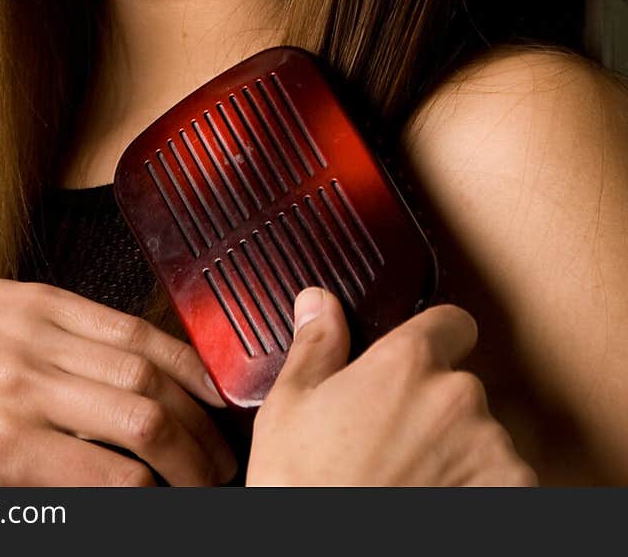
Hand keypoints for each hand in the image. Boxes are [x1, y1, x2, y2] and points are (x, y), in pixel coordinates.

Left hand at [0, 274, 236, 486]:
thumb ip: (32, 496)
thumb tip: (107, 498)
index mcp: (0, 448)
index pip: (114, 483)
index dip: (163, 502)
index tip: (179, 508)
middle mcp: (26, 386)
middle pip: (144, 422)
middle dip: (197, 460)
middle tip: (218, 479)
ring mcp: (37, 333)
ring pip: (144, 367)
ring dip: (196, 409)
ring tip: (218, 437)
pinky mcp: (41, 298)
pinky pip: (121, 323)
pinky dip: (170, 353)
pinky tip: (196, 377)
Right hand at [246, 287, 537, 486]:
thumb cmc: (308, 492)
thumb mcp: (290, 409)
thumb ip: (317, 345)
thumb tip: (318, 303)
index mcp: (408, 363)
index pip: (452, 323)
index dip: (436, 341)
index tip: (422, 364)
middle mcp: (460, 398)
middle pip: (462, 389)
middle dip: (437, 413)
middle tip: (397, 445)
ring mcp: (494, 452)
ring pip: (484, 440)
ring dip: (460, 456)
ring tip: (413, 484)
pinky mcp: (515, 496)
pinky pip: (505, 484)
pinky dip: (479, 493)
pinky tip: (438, 504)